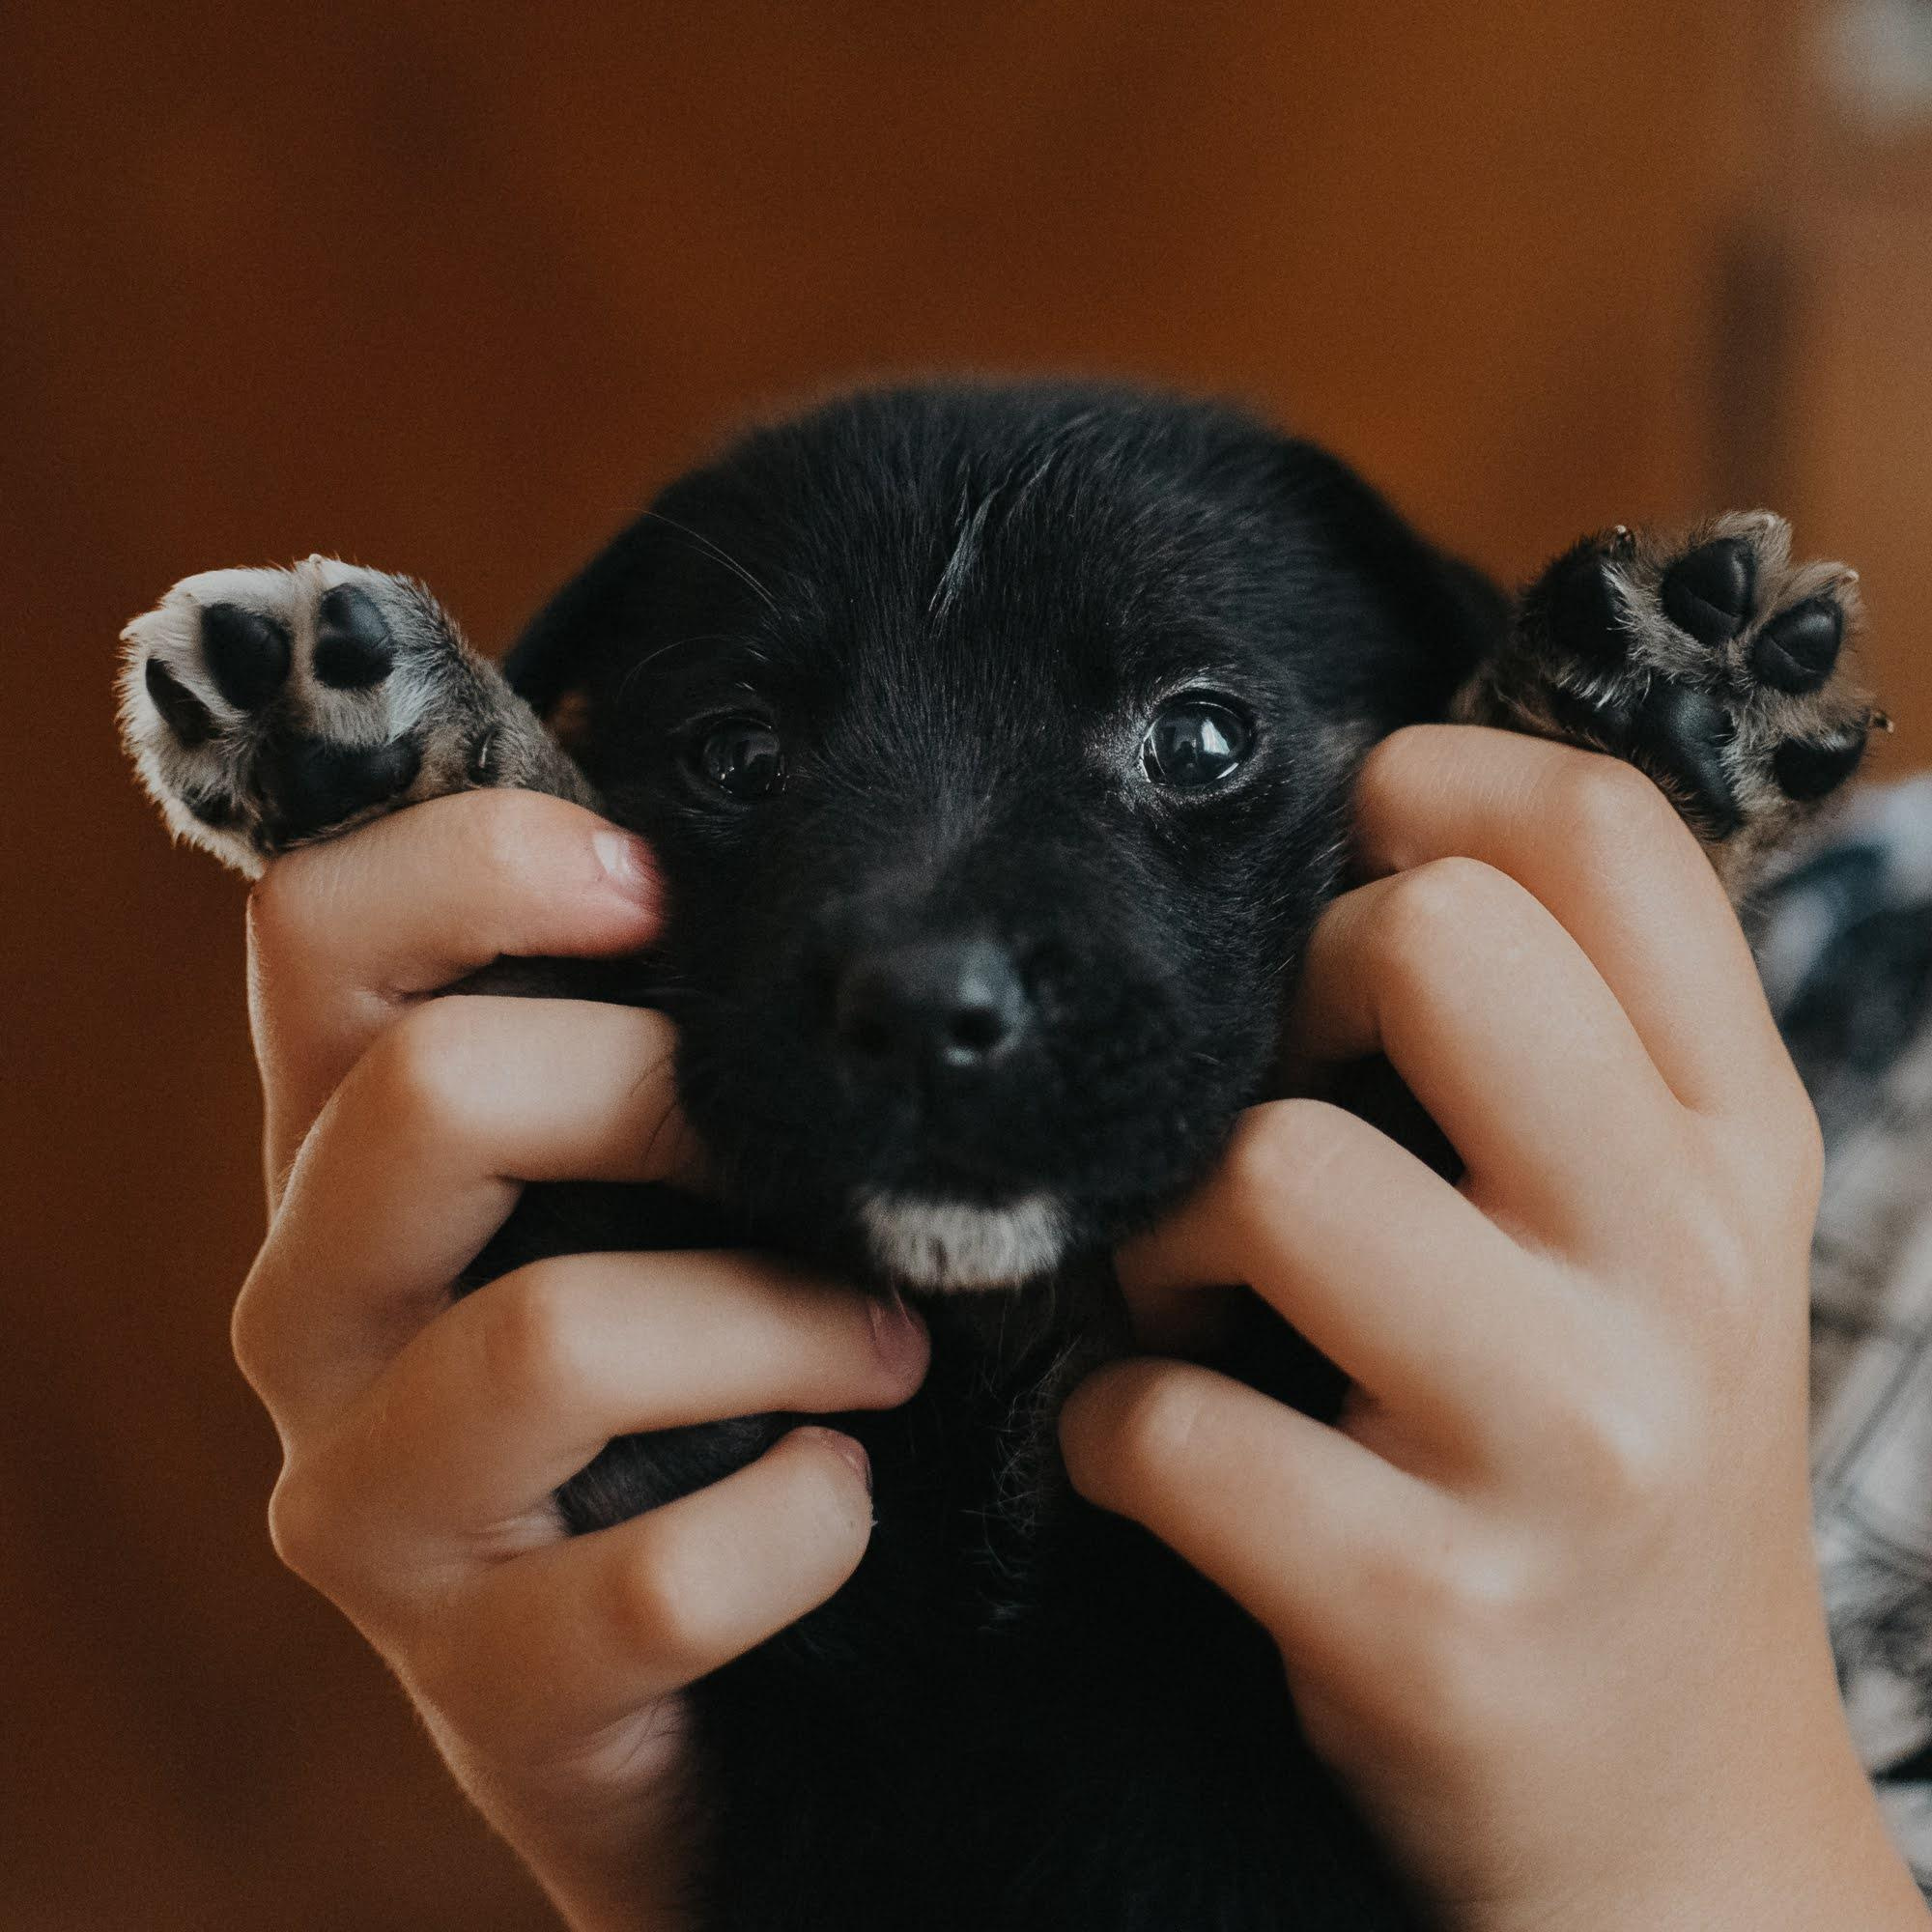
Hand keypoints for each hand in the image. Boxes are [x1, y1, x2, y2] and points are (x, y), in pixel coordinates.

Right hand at [233, 791, 929, 1929]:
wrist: (657, 1686)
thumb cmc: (672, 1378)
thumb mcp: (634, 1196)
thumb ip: (644, 1063)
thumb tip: (780, 911)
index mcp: (345, 1161)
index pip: (312, 936)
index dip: (478, 865)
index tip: (658, 891)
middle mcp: (313, 1316)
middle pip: (432, 1094)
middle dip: (669, 1091)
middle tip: (825, 1152)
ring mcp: (371, 1507)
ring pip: (553, 1338)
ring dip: (778, 1323)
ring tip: (889, 1346)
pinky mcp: (480, 1681)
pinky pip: (657, 1582)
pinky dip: (800, 1524)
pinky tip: (842, 1498)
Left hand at [1063, 728, 1927, 1930]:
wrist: (1668, 1807)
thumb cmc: (1604, 1464)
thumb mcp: (1653, 1238)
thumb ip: (1551, 1051)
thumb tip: (1354, 854)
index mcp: (1733, 1140)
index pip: (1604, 836)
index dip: (1429, 785)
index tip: (1340, 860)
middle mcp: (1677, 1260)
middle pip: (1432, 944)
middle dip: (1286, 995)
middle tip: (1266, 1109)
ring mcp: (1564, 1438)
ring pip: (1267, 1175)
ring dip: (1165, 1237)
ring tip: (1198, 1309)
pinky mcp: (1430, 1610)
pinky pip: (1165, 1423)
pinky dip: (1113, 1427)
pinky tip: (1158, 1456)